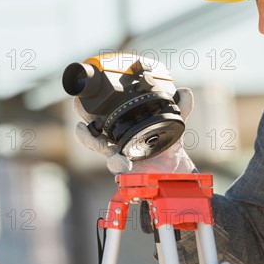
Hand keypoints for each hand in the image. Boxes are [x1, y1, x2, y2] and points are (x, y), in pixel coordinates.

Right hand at [73, 87, 195, 173]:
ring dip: (90, 140)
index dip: (89, 108)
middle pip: (90, 133)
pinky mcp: (126, 171)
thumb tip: (184, 92)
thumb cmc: (167, 144)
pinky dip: (118, 164)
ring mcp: (118, 156)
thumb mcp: (173, 124)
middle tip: (79, 118)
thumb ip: (179, 108)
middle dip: (82, 125)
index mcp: (122, 127)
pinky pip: (117, 168)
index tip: (84, 98)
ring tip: (84, 133)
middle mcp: (115, 142)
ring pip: (98, 148)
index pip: (100, 116)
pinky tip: (121, 163)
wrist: (176, 168)